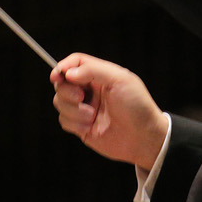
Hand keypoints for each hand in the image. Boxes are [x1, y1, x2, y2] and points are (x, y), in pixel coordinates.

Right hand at [51, 53, 167, 169]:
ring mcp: (84, 108)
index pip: (75, 63)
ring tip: (92, 116)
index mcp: (100, 76)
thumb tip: (67, 73)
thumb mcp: (120, 80)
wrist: (143, 138)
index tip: (58, 75)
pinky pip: (64, 120)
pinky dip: (74, 124)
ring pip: (60, 102)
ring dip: (73, 110)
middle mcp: (90, 91)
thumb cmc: (137, 106)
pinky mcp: (81, 127)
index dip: (63, 67)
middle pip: (62, 83)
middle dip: (67, 91)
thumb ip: (93, 71)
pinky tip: (90, 127)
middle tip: (81, 98)